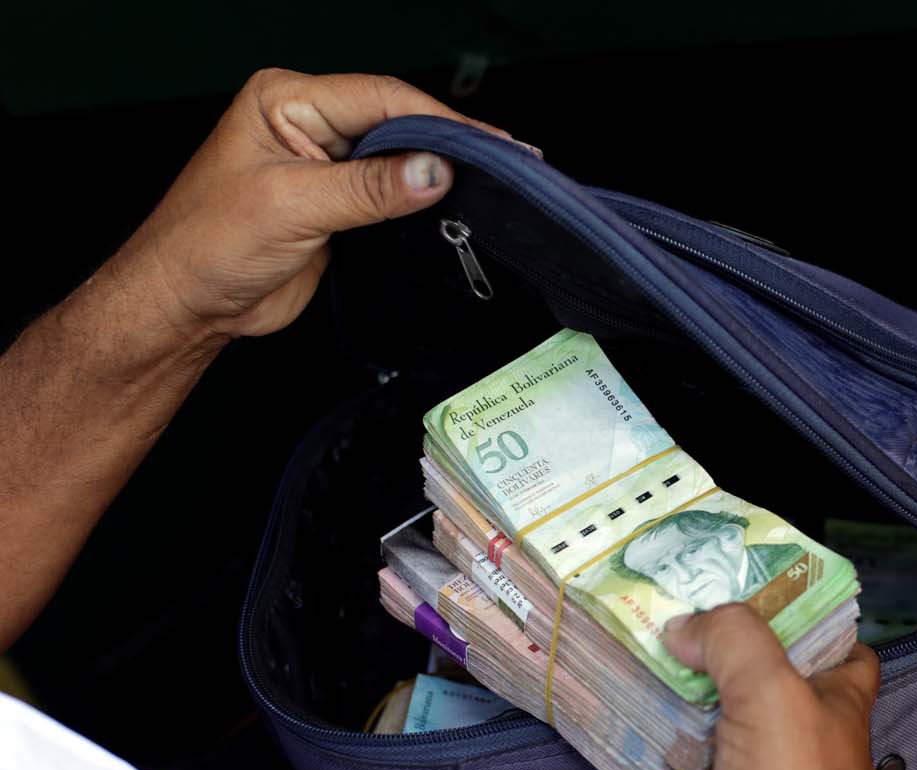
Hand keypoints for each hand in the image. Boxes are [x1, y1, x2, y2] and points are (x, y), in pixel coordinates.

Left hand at [116, 68, 520, 340]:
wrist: (186, 305)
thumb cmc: (207, 246)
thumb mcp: (291, 207)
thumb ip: (368, 187)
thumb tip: (434, 169)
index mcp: (287, 102)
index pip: (382, 99)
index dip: (440, 122)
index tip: (490, 146)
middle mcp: (308, 124)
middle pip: (398, 123)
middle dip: (451, 143)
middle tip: (510, 163)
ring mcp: (325, 164)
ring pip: (399, 158)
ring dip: (442, 172)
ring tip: (499, 183)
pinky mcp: (337, 204)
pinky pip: (392, 194)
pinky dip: (425, 201)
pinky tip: (459, 206)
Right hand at [649, 605, 881, 769]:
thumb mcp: (767, 689)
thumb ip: (731, 638)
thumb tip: (689, 625)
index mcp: (837, 710)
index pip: (843, 653)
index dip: (809, 625)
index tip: (759, 604)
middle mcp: (813, 757)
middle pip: (766, 704)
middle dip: (720, 681)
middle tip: (675, 651)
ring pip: (726, 761)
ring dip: (685, 742)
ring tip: (647, 709)